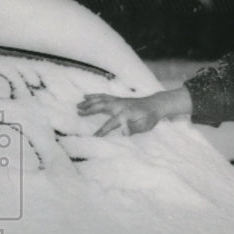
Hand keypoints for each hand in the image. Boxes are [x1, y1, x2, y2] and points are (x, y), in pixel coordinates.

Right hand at [76, 88, 191, 136]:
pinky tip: (86, 96)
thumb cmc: (150, 118)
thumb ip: (133, 128)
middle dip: (89, 109)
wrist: (155, 105)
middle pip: (102, 106)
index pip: (111, 123)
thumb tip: (123, 132)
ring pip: (101, 100)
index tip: (94, 137)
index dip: (102, 131)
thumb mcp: (145, 126)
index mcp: (125, 113)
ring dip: (89, 102)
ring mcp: (118, 100)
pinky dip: (94, 96)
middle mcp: (120, 105)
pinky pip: (104, 96)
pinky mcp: (118, 99)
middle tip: (78, 112)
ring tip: (78, 105)